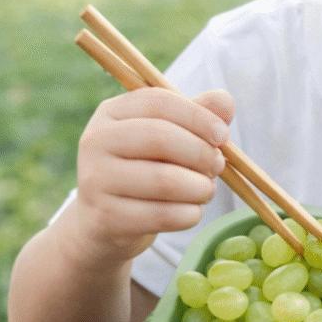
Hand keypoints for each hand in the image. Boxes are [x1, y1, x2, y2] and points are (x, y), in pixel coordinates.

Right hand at [71, 87, 233, 261]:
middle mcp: (96, 141)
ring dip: (201, 187)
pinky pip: (161, 215)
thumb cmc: (146, 168)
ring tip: (206, 190)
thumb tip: (225, 100)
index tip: (222, 135)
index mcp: (112, 112)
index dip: (198, 116)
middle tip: (218, 166)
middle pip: (160, 137)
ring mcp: (95, 180)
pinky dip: (189, 214)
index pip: (158, 102)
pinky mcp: (104, 217)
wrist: (105, 220)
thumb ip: (198, 114)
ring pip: (164, 180)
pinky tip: (192, 212)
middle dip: (201, 153)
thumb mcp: (170, 135)